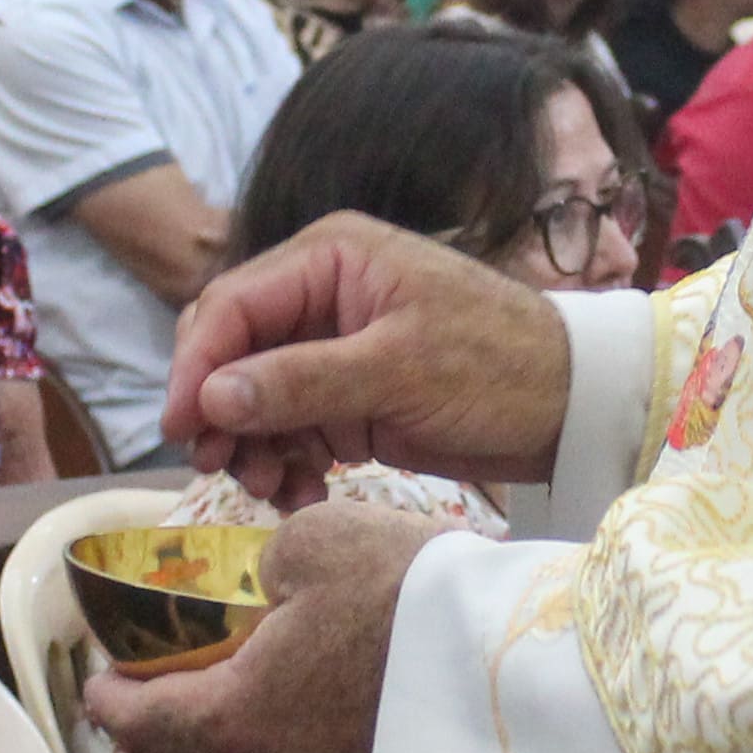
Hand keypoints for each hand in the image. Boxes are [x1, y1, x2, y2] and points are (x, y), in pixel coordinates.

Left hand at [81, 502, 452, 752]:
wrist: (529, 675)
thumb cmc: (411, 602)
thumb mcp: (319, 540)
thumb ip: (266, 564)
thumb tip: (268, 583)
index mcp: (232, 720)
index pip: (136, 725)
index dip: (108, 700)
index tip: (101, 680)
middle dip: (193, 714)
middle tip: (205, 669)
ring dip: (265, 733)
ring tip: (293, 681)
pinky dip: (325, 749)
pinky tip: (359, 707)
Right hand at [161, 214, 573, 508]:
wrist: (571, 410)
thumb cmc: (498, 368)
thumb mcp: (397, 372)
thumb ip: (301, 382)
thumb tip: (211, 398)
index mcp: (330, 258)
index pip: (231, 306)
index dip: (195, 367)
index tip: (181, 430)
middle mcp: (323, 294)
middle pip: (233, 352)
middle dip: (220, 413)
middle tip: (221, 470)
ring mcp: (335, 348)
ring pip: (256, 398)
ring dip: (252, 447)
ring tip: (273, 491)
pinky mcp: (351, 397)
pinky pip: (292, 429)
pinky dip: (287, 464)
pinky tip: (303, 495)